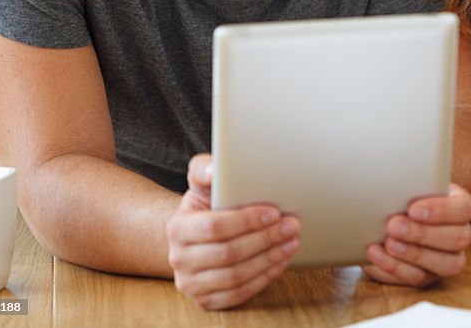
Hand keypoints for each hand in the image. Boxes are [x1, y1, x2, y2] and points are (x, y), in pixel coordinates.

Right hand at [166, 154, 300, 309]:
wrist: (193, 238)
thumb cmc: (205, 207)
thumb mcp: (201, 184)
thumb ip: (205, 169)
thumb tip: (214, 169)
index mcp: (178, 229)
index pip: (214, 226)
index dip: (247, 220)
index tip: (274, 212)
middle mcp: (180, 259)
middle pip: (228, 253)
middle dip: (265, 239)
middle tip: (292, 225)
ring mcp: (191, 284)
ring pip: (235, 276)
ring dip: (269, 259)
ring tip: (292, 242)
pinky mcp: (206, 300)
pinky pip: (239, 293)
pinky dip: (264, 278)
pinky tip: (281, 261)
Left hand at [363, 184, 470, 286]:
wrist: (384, 216)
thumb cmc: (401, 195)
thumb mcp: (407, 184)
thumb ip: (407, 182)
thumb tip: (394, 180)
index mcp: (459, 205)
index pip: (463, 209)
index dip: (441, 211)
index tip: (413, 208)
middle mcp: (459, 234)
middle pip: (458, 238)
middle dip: (423, 233)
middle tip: (393, 225)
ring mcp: (447, 259)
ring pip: (445, 263)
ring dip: (413, 254)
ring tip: (387, 242)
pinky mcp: (428, 276)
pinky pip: (417, 277)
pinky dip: (394, 267)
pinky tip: (376, 253)